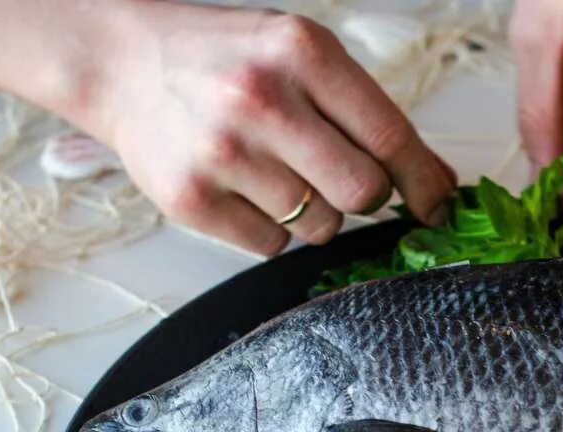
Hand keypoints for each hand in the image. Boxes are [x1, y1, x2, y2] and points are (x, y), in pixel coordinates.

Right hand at [84, 3, 454, 254]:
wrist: (123, 60)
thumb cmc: (228, 60)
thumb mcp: (302, 56)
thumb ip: (369, 114)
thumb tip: (439, 183)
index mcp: (303, 53)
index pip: (392, 138)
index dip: (425, 183)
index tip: (439, 206)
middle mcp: (263, 100)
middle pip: (364, 193)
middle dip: (366, 196)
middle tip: (338, 176)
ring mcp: (223, 152)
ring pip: (321, 227)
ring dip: (313, 212)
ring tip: (275, 168)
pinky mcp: (191, 199)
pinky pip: (272, 246)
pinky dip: (269, 227)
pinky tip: (243, 186)